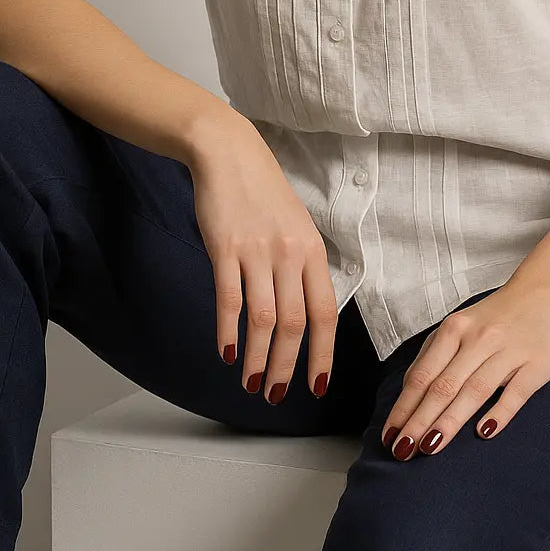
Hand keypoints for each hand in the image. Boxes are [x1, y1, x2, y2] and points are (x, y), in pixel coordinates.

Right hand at [187, 114, 338, 403]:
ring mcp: (257, 251)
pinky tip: (226, 352)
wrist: (229, 154)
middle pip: (295, 324)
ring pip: (263, 319)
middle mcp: (289, 254)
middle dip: (288, 367)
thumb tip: (306, 316)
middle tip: (279, 396)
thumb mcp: (296, 227)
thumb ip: (302, 268)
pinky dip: (228, 331)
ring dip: (259, 358)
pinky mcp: (225, 248)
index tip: (317, 385)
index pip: (325, 313)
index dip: (322, 354)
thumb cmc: (263, 193)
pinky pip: (229, 299)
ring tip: (253, 384)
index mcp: (312, 251)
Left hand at [380, 279, 549, 458]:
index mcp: (454, 329)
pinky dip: (500, 412)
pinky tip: (484, 432)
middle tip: (402, 450)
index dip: (404, 407)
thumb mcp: (461, 324)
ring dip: (450, 421)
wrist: (549, 289)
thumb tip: (408, 388)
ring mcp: (508, 352)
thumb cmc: (498, 314)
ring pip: (474, 390)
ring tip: (430, 447)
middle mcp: (478, 340)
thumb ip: (436, 352)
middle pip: (443, 386)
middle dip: (419, 421)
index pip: (422, 375)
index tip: (390, 435)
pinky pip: (516, 392)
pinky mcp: (538, 364)